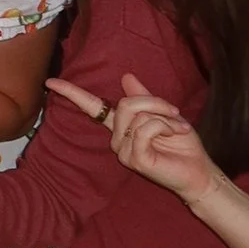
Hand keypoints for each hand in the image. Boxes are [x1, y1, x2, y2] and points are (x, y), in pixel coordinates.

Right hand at [51, 71, 219, 206]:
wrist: (198, 171)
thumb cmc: (181, 145)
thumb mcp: (164, 114)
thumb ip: (144, 97)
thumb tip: (126, 76)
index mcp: (121, 127)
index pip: (91, 108)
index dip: (71, 93)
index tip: (50, 82)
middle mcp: (117, 140)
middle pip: (126, 103)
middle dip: (155, 103)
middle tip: (175, 114)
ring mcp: (123, 151)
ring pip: (137, 114)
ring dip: (165, 116)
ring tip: (177, 128)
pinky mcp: (135, 159)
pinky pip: (145, 129)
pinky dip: (165, 126)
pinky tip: (174, 135)